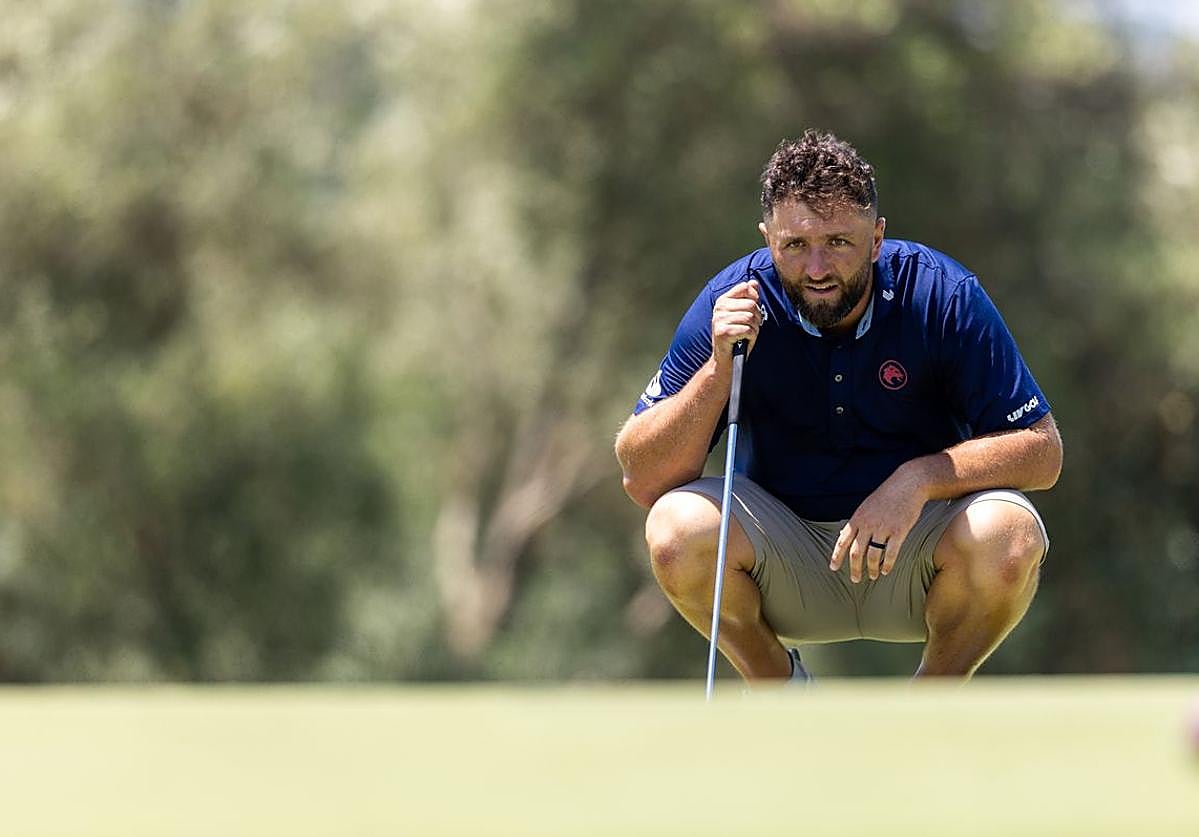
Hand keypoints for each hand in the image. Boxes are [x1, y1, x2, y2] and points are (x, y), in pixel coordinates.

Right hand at [711, 280, 760, 362]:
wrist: (726, 358)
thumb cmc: (736, 336)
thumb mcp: (743, 314)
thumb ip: (748, 298)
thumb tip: (754, 283)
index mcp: (723, 300)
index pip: (745, 287)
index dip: (755, 298)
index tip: (752, 311)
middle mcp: (719, 308)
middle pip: (751, 304)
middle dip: (756, 318)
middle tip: (750, 327)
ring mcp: (719, 320)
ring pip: (750, 318)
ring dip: (754, 329)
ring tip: (746, 334)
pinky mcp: (723, 332)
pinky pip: (748, 330)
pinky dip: (751, 337)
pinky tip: (744, 340)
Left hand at [829, 466, 928, 582]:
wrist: (907, 484)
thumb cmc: (886, 496)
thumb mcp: (866, 506)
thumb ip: (856, 522)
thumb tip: (843, 536)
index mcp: (857, 518)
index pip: (842, 541)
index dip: (836, 556)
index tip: (833, 568)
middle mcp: (868, 524)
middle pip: (856, 552)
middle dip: (854, 568)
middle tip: (855, 579)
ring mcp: (883, 528)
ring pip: (873, 556)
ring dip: (872, 569)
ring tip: (873, 576)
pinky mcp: (899, 531)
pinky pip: (891, 553)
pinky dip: (887, 564)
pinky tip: (885, 571)